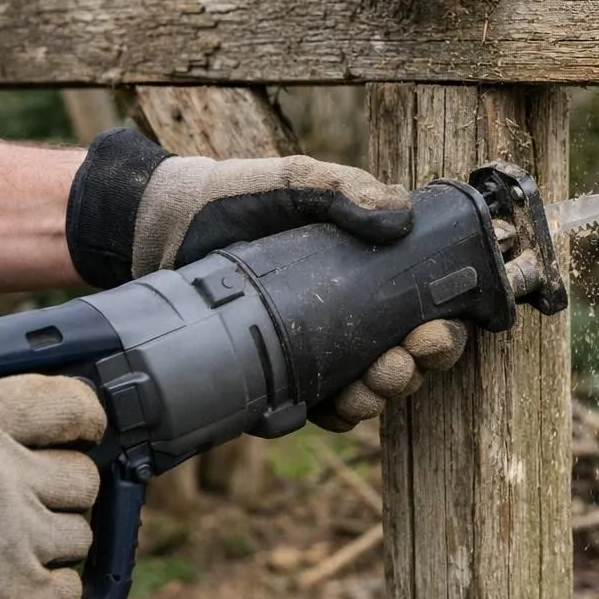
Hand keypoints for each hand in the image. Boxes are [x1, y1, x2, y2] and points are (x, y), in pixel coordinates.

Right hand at [0, 376, 104, 598]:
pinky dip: (51, 593)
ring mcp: (9, 534)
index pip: (66, 404)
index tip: (83, 434)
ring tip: (16, 552)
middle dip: (63, 494)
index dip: (85, 420)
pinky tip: (20, 591)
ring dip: (56, 545)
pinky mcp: (7, 594)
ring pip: (80, 534)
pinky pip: (67, 590)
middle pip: (82, 477)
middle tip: (33, 507)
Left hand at [64, 129, 465, 429]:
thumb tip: (401, 218)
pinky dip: (328, 414)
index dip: (440, 334)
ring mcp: (311, 353)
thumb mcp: (296, 183)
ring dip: (378, 398)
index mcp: (368, 278)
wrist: (158, 227)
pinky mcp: (272, 378)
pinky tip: (329, 405)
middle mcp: (348, 321)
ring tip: (370, 386)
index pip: (424, 316)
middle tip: (401, 360)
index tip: (433, 332)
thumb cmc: (236, 198)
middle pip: (404, 363)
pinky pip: (311, 410)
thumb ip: (346, 190)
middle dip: (413, 370)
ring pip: (365, 393)